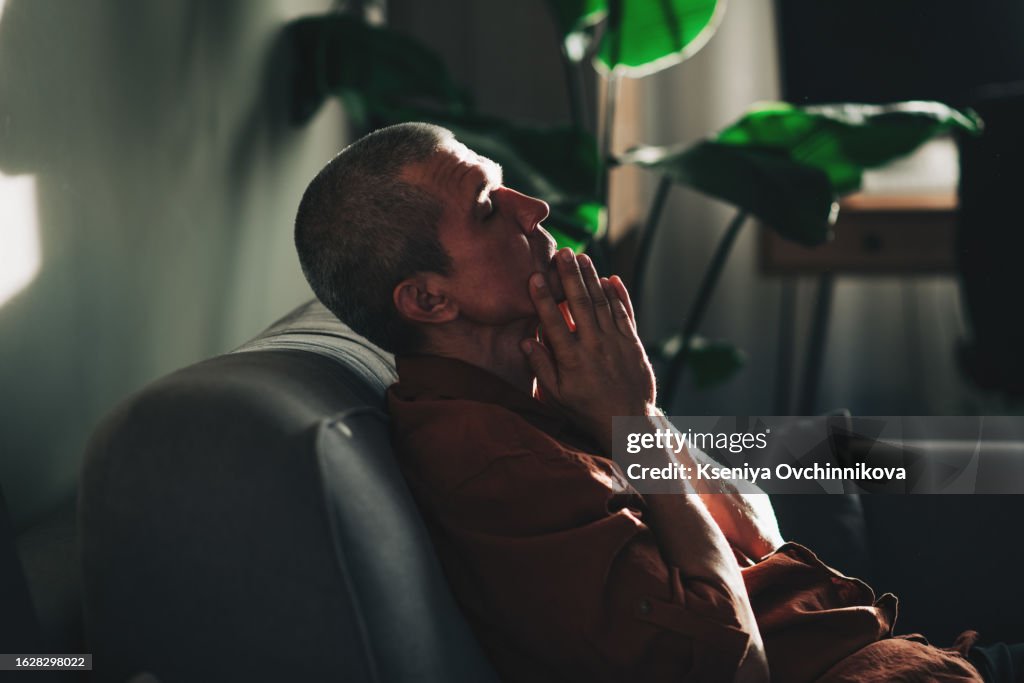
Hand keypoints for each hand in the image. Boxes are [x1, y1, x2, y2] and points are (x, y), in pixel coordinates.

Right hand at [521, 248, 655, 452]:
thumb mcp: (557, 396)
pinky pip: (624, 313)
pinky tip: (611, 278)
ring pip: (603, 303)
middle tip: (562, 253)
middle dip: (570, 276)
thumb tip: (526, 341)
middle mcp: (594, 346)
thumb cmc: (587, 409)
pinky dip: (619, 294)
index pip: (554, 321)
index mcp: (572, 359)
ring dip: (592, 278)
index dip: (543, 298)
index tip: (535, 277)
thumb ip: (541, 367)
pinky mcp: (632, 343)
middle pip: (581, 303)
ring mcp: (616, 342)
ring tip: (582, 258)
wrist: (628, 421)